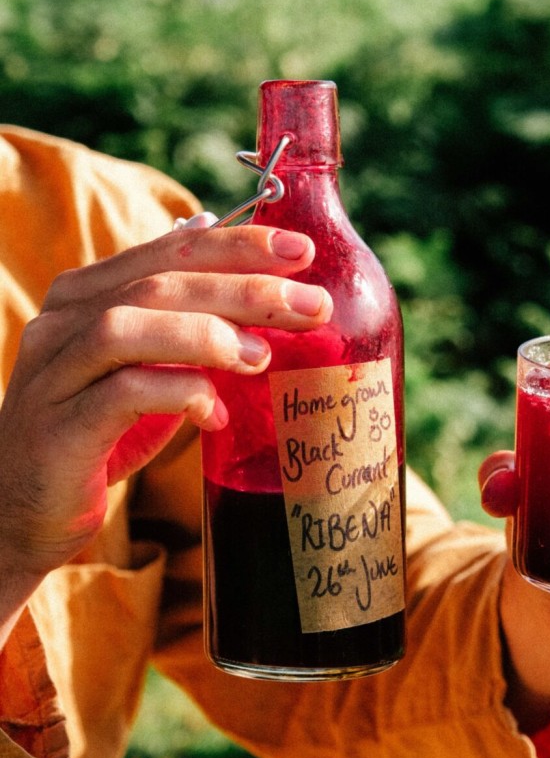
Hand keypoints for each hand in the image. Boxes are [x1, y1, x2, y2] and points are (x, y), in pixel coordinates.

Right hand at [0, 225, 331, 586]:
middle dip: (244, 288)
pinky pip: (120, 393)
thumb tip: (246, 275)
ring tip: (263, 357)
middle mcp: (62, 322)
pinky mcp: (58, 427)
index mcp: (86, 295)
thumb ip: (182, 321)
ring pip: (130, 326)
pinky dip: (177, 392)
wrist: (25, 511)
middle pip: (159, 283)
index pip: (169, 250)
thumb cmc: (99, 432)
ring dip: (207, 334)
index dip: (238, 245)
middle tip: (312, 305)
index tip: (302, 251)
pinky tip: (215, 410)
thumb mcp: (145, 366)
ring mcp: (54, 373)